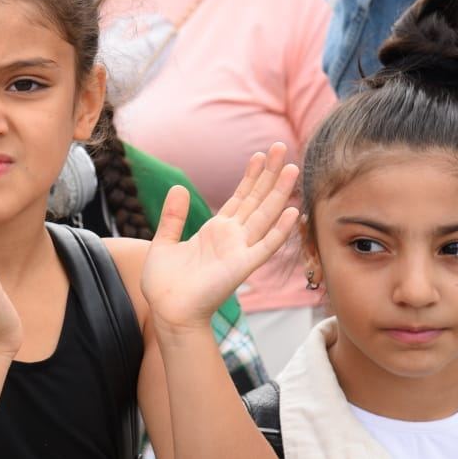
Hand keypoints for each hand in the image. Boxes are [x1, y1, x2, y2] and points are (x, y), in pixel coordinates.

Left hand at [141, 143, 298, 333]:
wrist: (167, 311)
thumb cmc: (165, 284)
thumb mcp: (164, 242)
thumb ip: (173, 216)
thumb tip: (178, 187)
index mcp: (215, 231)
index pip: (239, 198)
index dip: (250, 177)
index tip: (259, 154)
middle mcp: (232, 238)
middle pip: (256, 200)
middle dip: (268, 174)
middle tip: (281, 148)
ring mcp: (239, 251)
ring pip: (265, 216)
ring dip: (279, 193)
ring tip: (291, 168)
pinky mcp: (242, 267)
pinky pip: (265, 246)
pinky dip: (280, 230)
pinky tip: (293, 211)